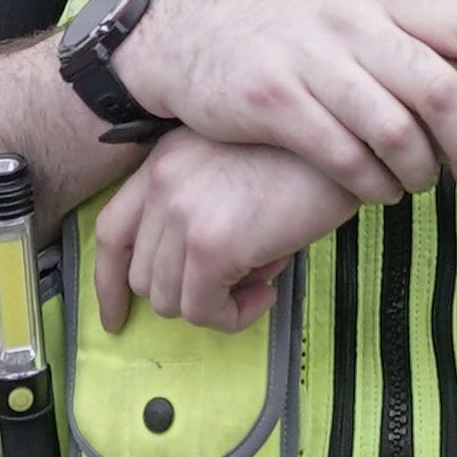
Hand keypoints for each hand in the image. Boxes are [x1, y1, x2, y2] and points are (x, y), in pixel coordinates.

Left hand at [93, 134, 364, 331]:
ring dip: (213, 306)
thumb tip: (210, 271)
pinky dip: (232, 317)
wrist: (346, 140)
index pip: (112, 231)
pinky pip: (203, 310)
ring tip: (257, 284)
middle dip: (185, 295)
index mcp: (164, 161)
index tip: (117, 314)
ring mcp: (181, 213)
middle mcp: (162, 183)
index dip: (110, 282)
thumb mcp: (238, 166)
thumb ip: (206, 208)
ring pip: (169, 299)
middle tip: (238, 283)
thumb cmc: (308, 155)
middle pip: (142, 275)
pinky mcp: (210, 244)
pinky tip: (266, 294)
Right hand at [115, 0, 456, 205]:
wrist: (188, 35)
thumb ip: (435, 11)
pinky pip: (339, 153)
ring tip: (422, 186)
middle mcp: (350, 18)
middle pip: (436, 85)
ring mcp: (309, 57)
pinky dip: (368, 183)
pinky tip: (374, 192)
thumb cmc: (290, 24)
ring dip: (418, 170)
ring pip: (390, 127)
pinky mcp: (272, 99)